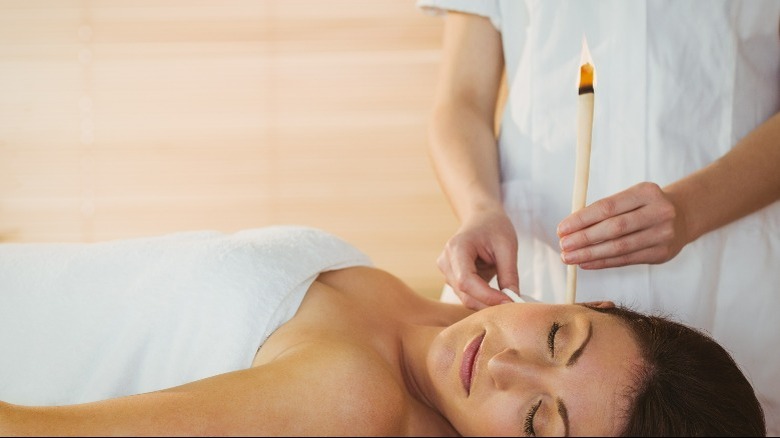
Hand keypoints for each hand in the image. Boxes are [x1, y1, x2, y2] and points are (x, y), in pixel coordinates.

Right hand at [437, 208, 519, 309]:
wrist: (481, 218)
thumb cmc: (494, 227)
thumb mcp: (507, 246)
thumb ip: (509, 274)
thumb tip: (513, 300)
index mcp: (457, 248)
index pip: (466, 281)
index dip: (487, 296)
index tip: (510, 302)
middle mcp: (446, 262)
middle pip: (465, 294)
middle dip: (489, 303)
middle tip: (514, 304)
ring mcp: (446, 271)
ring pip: (466, 298)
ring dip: (487, 303)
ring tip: (508, 297)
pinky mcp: (452, 278)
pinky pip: (468, 295)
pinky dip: (484, 299)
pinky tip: (498, 294)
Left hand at [557, 182, 687, 268]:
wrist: (683, 216)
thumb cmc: (644, 206)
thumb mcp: (630, 198)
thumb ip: (604, 210)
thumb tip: (570, 228)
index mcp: (646, 192)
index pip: (607, 207)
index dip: (582, 219)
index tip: (562, 228)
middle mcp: (658, 212)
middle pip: (614, 228)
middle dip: (584, 238)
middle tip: (563, 245)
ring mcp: (663, 234)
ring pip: (619, 247)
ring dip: (590, 254)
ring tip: (569, 257)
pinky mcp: (662, 253)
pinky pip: (626, 260)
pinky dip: (603, 262)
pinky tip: (586, 263)